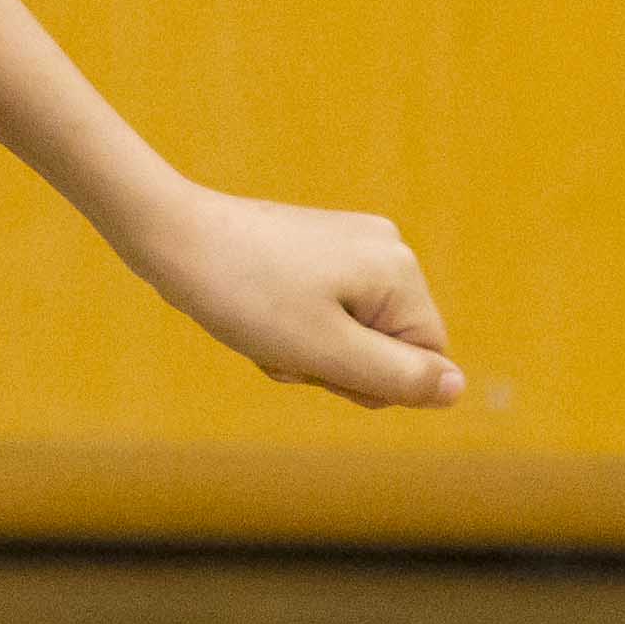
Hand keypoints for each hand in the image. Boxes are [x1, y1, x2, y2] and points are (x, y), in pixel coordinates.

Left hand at [131, 185, 462, 409]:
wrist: (167, 234)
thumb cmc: (245, 294)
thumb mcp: (329, 351)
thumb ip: (399, 378)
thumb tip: (457, 389)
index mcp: (400, 271)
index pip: (424, 360)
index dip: (372, 380)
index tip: (316, 360)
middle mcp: (383, 248)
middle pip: (383, 346)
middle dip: (332, 362)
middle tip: (280, 344)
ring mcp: (346, 243)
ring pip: (346, 333)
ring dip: (303, 349)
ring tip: (258, 326)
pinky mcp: (309, 245)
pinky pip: (317, 310)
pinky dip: (286, 325)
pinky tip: (249, 313)